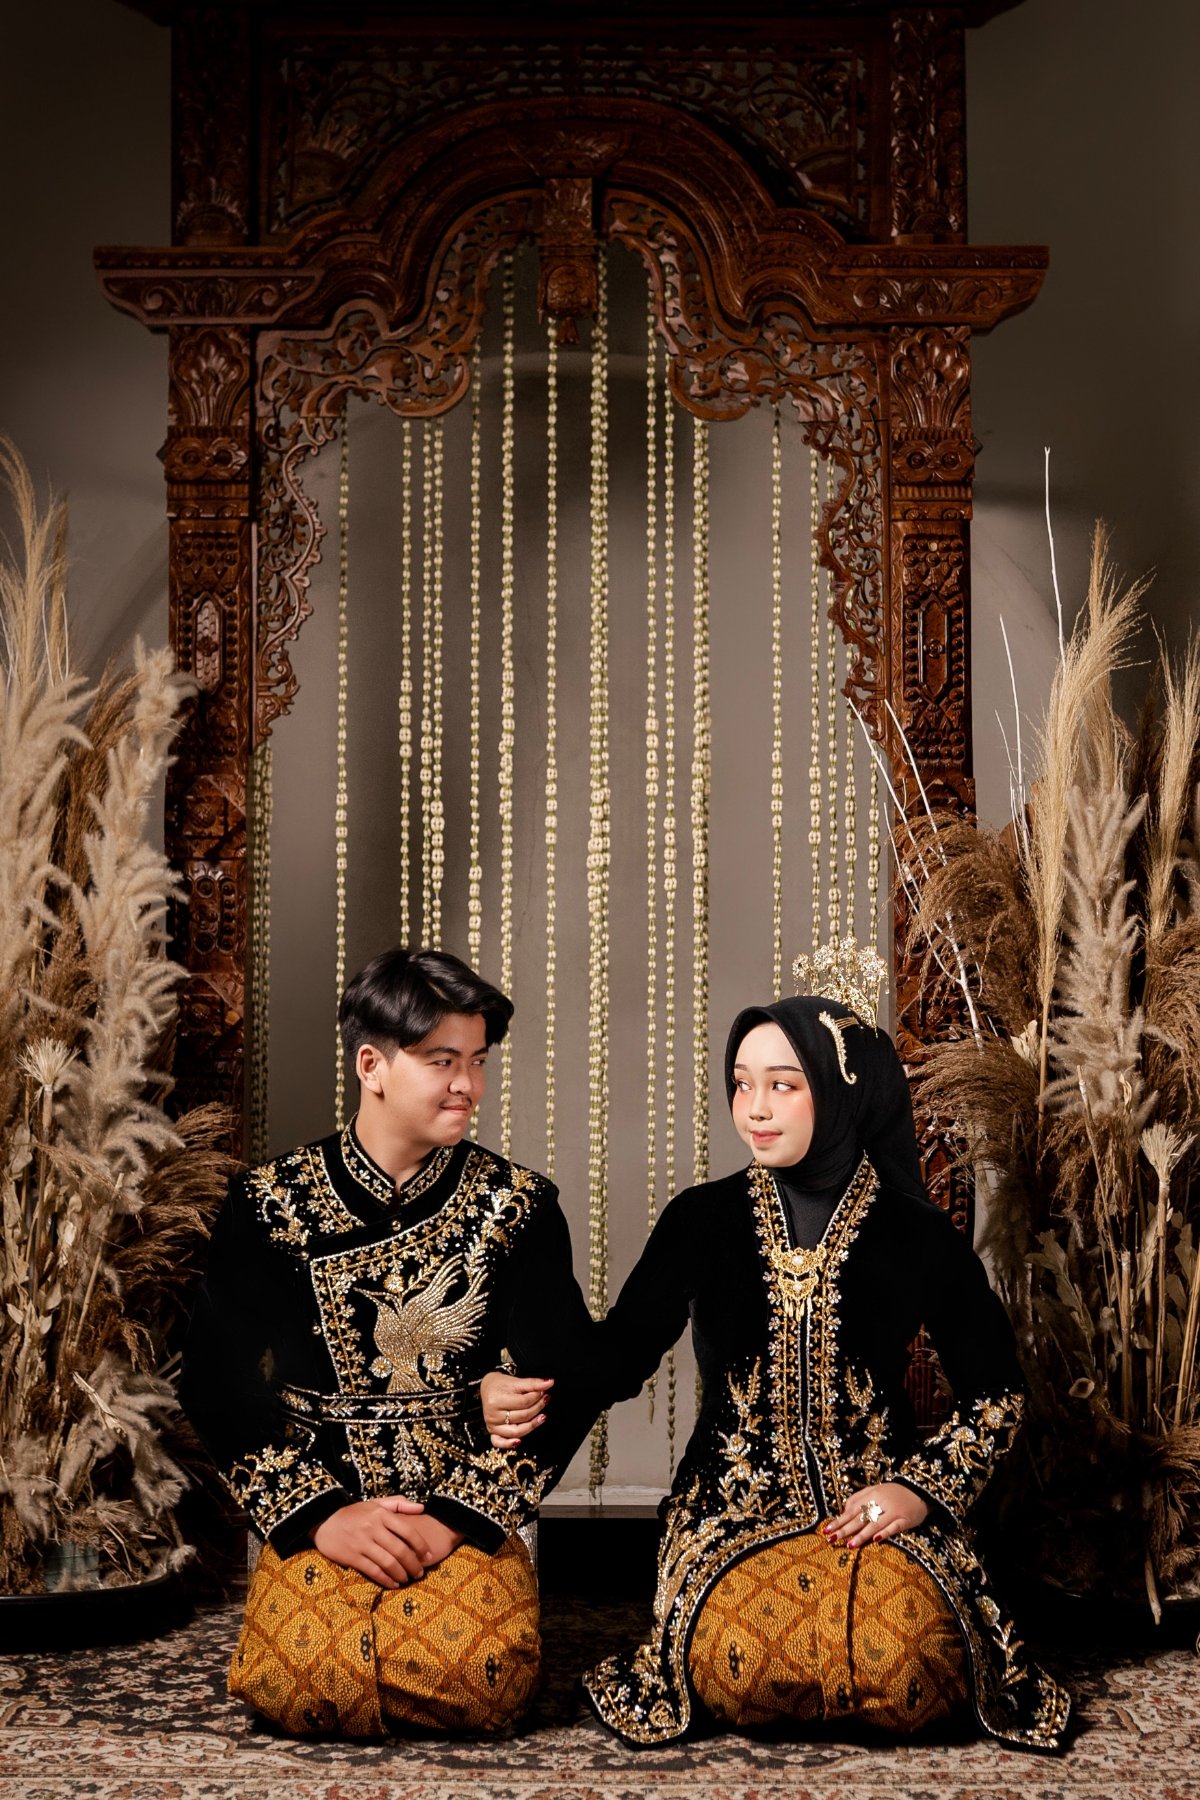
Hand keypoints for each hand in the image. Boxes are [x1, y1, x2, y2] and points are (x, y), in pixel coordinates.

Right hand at [311, 1496, 441, 1587]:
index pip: (408, 1531)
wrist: (323, 1520)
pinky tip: (393, 1584)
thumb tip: (422, 1507)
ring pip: (388, 1562)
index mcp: (381, 1514)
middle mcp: (373, 1528)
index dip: (421, 1545)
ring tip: (408, 1579)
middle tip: (420, 1573)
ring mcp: (362, 1543)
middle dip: (414, 1564)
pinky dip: (385, 1579)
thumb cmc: (353, 1513)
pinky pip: (373, 1571)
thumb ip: (399, 1504)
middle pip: (400, 1550)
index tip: (429, 1556)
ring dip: (401, 1573)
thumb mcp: (376, 1503)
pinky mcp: (352, 1556)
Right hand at [481, 1369, 551, 1447]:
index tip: (544, 1391)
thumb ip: (533, 1383)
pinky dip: (508, 1444)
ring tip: (543, 1416)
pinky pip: (499, 1442)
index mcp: (496, 1400)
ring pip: (516, 1431)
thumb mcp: (517, 1381)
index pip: (523, 1402)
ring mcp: (492, 1425)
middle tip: (546, 1399)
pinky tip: (518, 1441)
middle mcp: (493, 1414)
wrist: (488, 1388)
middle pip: (522, 1416)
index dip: (537, 1397)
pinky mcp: (492, 1432)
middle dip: (537, 1408)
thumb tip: (551, 1382)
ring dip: (532, 1425)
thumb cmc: (502, 1385)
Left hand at [823, 1482, 928, 1547]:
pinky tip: (876, 1540)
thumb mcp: (876, 1490)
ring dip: (862, 1534)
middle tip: (831, 1538)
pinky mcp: (905, 1519)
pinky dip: (885, 1533)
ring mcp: (894, 1511)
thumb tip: (843, 1512)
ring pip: (875, 1523)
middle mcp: (881, 1502)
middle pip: (861, 1517)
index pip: (852, 1509)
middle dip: (845, 1528)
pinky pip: (894, 1527)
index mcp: (872, 1494)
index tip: (826, 1530)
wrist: (920, 1490)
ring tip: (850, 1544)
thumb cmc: (894, 1493)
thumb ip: (859, 1499)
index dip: (839, 1520)